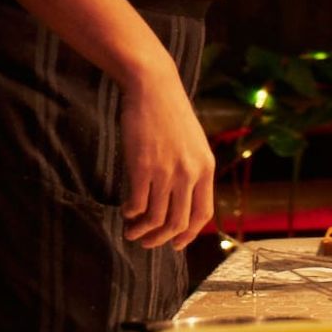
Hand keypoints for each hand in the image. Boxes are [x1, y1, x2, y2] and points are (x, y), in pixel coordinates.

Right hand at [120, 61, 216, 249]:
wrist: (154, 88)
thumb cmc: (170, 114)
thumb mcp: (193, 143)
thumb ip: (192, 170)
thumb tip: (183, 202)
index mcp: (206, 167)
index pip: (202, 215)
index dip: (188, 235)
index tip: (175, 244)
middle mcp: (190, 172)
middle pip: (178, 223)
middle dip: (161, 239)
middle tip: (147, 242)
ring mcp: (167, 170)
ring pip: (156, 218)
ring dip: (141, 231)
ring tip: (131, 231)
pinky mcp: (143, 166)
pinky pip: (138, 204)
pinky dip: (131, 214)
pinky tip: (126, 211)